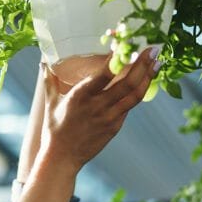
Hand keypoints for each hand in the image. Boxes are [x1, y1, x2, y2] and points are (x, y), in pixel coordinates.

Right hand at [38, 46, 160, 174]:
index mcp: (81, 95)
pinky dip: (139, 92)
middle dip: (143, 64)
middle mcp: (98, 106)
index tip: (128, 44)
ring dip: (148, 77)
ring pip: (135, 95)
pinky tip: (146, 80)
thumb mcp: (50, 103)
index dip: (119, 58)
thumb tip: (44, 62)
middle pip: (127, 82)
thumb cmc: (55, 129)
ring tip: (158, 63)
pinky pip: (130, 106)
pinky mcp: (115, 126)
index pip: (105, 73)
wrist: (63, 157)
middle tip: (154, 49)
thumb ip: (50, 81)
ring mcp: (109, 117)